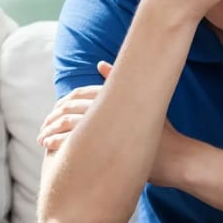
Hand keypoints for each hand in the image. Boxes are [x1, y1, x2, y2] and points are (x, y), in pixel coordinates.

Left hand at [37, 62, 189, 188]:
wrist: (179, 159)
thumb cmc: (164, 136)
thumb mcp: (147, 107)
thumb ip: (120, 86)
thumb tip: (101, 63)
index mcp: (118, 99)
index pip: (80, 94)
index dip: (64, 103)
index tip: (55, 113)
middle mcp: (112, 109)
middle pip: (71, 108)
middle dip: (53, 117)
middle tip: (44, 127)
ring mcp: (109, 128)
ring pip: (69, 124)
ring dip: (51, 131)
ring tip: (43, 139)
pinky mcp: (107, 147)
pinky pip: (73, 143)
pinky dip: (58, 143)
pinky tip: (50, 148)